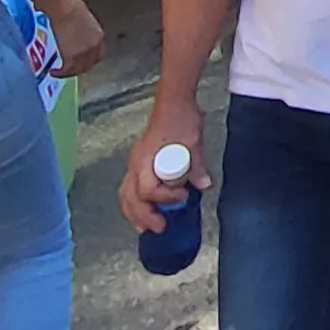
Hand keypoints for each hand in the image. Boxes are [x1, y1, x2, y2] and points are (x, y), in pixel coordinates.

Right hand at [47, 9, 108, 77]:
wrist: (64, 7)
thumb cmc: (68, 6)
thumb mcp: (78, 20)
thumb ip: (76, 29)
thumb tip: (66, 30)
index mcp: (98, 35)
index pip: (97, 54)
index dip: (89, 60)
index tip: (80, 61)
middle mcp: (94, 45)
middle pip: (89, 64)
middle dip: (79, 69)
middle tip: (68, 70)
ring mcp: (84, 52)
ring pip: (78, 69)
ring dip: (68, 73)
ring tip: (58, 72)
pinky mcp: (72, 57)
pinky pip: (67, 70)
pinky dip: (60, 73)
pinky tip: (53, 71)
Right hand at [119, 97, 208, 229]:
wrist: (173, 102)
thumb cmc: (180, 118)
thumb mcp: (193, 141)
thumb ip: (197, 166)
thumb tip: (204, 185)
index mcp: (146, 158)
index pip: (148, 189)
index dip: (165, 197)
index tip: (184, 195)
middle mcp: (136, 163)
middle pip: (130, 198)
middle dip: (144, 216)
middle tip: (160, 227)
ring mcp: (135, 164)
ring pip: (126, 195)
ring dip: (135, 213)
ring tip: (147, 227)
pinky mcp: (140, 164)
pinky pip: (130, 189)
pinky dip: (135, 203)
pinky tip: (145, 212)